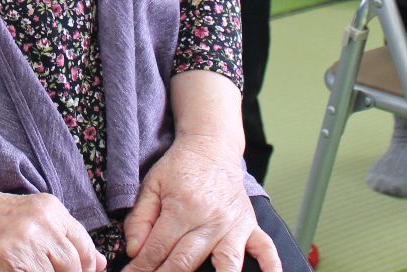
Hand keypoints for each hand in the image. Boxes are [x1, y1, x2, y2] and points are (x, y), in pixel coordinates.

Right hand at [0, 186, 104, 271]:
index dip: (87, 270)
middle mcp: (43, 223)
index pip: (86, 248)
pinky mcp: (8, 261)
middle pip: (75, 267)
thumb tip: (100, 263)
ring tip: (23, 270)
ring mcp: (25, 242)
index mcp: (50, 208)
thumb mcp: (27, 216)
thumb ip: (61, 237)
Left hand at [124, 135, 280, 271]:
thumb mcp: (152, 185)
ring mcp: (233, 226)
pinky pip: (266, 250)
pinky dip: (271, 267)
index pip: (157, 249)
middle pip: (185, 263)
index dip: (142, 268)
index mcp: (182, 209)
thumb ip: (140, 218)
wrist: (211, 146)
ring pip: (225, 265)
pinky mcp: (249, 226)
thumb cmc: (180, 166)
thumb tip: (134, 250)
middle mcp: (210, 220)